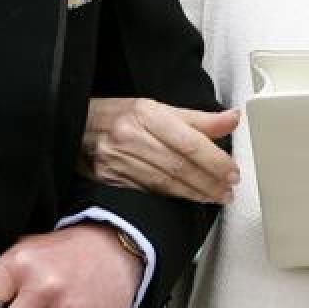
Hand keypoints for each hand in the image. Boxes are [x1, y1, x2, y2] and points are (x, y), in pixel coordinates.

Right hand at [82, 97, 240, 203]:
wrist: (76, 128)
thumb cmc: (119, 115)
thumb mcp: (156, 108)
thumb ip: (197, 118)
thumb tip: (232, 119)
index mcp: (145, 113)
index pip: (189, 141)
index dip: (215, 159)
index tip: (232, 170)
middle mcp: (131, 136)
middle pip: (180, 165)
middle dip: (209, 181)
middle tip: (229, 189)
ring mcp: (119, 160)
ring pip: (166, 182)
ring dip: (196, 193)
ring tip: (216, 196)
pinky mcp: (112, 179)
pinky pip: (150, 191)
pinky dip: (173, 197)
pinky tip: (189, 199)